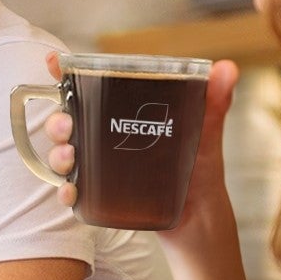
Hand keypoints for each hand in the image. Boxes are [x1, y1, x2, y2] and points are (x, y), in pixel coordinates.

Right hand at [40, 52, 240, 225]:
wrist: (201, 215)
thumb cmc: (201, 167)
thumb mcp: (206, 132)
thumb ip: (214, 102)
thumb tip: (228, 69)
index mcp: (124, 115)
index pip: (89, 89)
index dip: (64, 75)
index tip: (52, 64)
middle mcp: (106, 138)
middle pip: (68, 122)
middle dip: (57, 121)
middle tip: (66, 125)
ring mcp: (101, 168)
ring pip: (65, 155)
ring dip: (58, 154)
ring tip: (70, 159)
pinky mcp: (102, 196)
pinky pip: (75, 192)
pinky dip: (67, 192)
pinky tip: (71, 193)